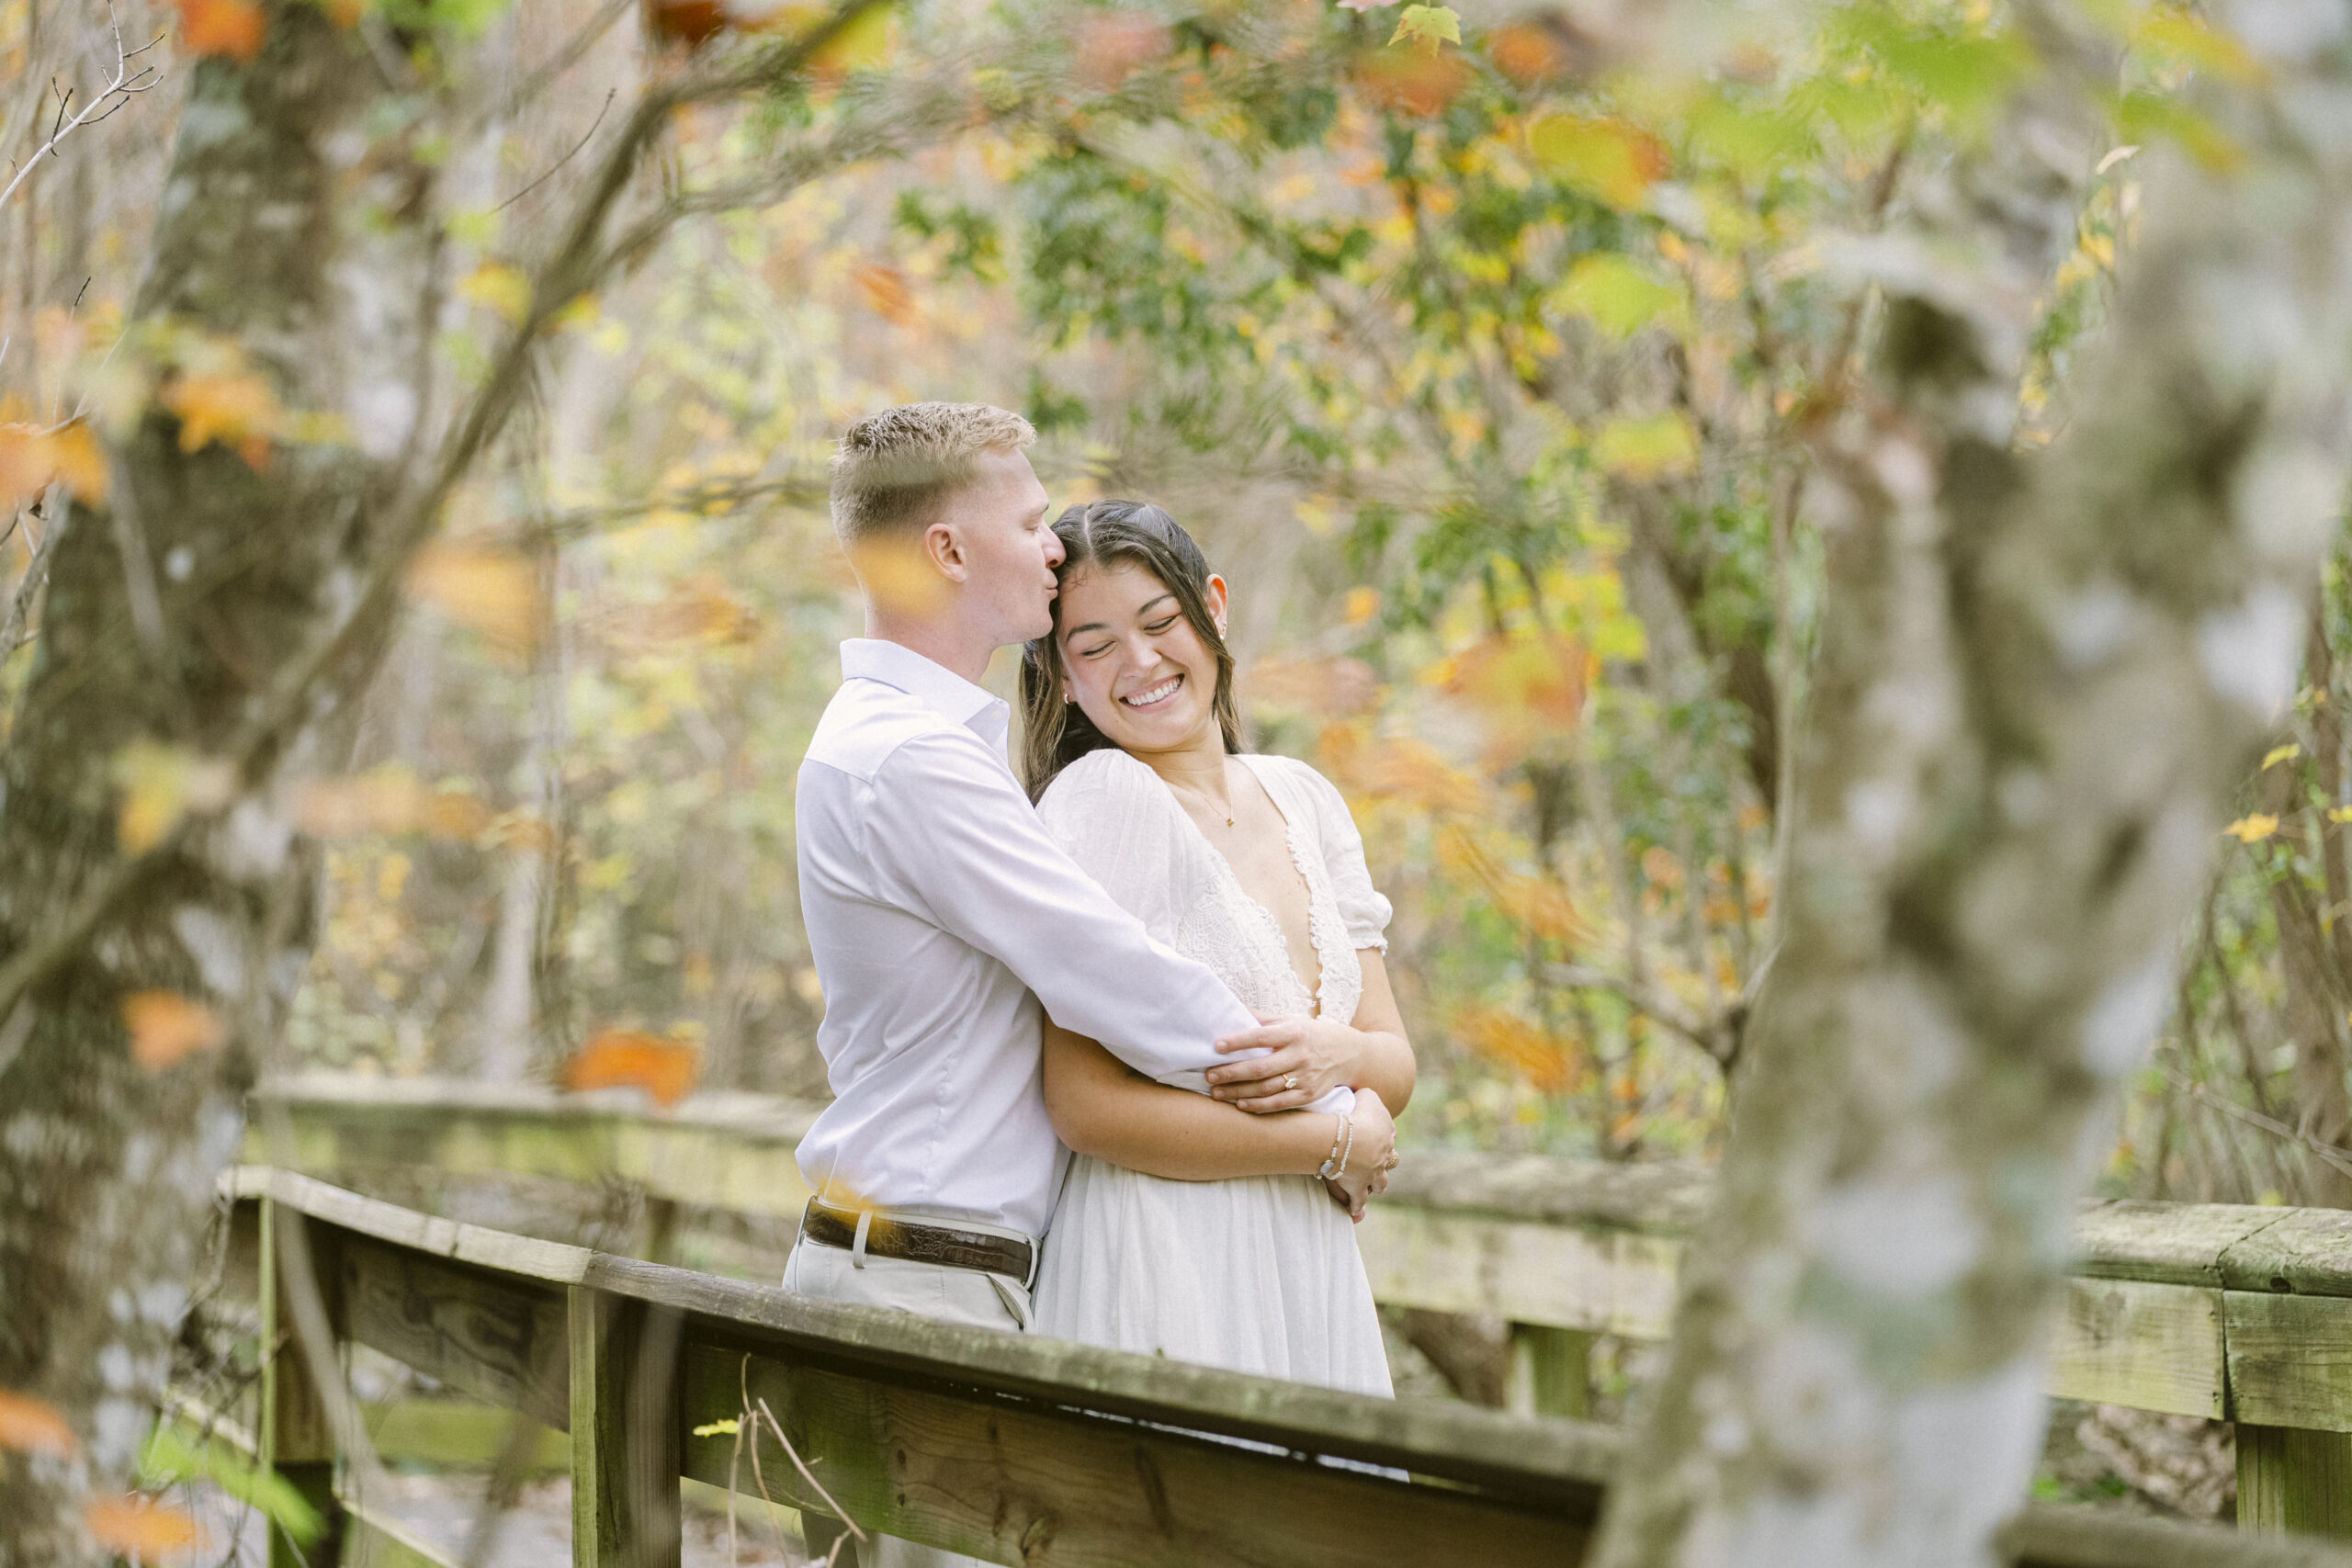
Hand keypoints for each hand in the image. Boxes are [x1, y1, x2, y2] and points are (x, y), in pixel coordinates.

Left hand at [1209, 1015, 1355, 1111]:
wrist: (1350, 1054)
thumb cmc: (1313, 1035)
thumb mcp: (1292, 1021)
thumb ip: (1263, 1019)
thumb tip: (1233, 1008)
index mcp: (1294, 1033)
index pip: (1261, 1037)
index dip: (1238, 1041)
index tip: (1217, 1046)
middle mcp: (1300, 1055)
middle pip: (1261, 1067)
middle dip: (1232, 1072)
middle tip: (1209, 1075)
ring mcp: (1305, 1077)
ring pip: (1267, 1088)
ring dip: (1239, 1091)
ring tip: (1216, 1092)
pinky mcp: (1309, 1095)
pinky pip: (1280, 1103)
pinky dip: (1259, 1105)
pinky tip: (1240, 1105)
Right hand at [1323, 1089, 1396, 1222]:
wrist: (1350, 1139)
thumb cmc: (1356, 1114)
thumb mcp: (1367, 1096)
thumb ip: (1369, 1096)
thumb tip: (1366, 1095)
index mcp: (1387, 1133)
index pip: (1388, 1136)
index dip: (1381, 1138)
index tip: (1373, 1138)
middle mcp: (1384, 1155)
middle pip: (1390, 1161)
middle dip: (1385, 1163)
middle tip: (1376, 1164)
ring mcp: (1373, 1174)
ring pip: (1380, 1183)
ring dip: (1376, 1185)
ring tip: (1371, 1188)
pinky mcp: (1358, 1188)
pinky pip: (1358, 1201)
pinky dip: (1356, 1207)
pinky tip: (1355, 1214)